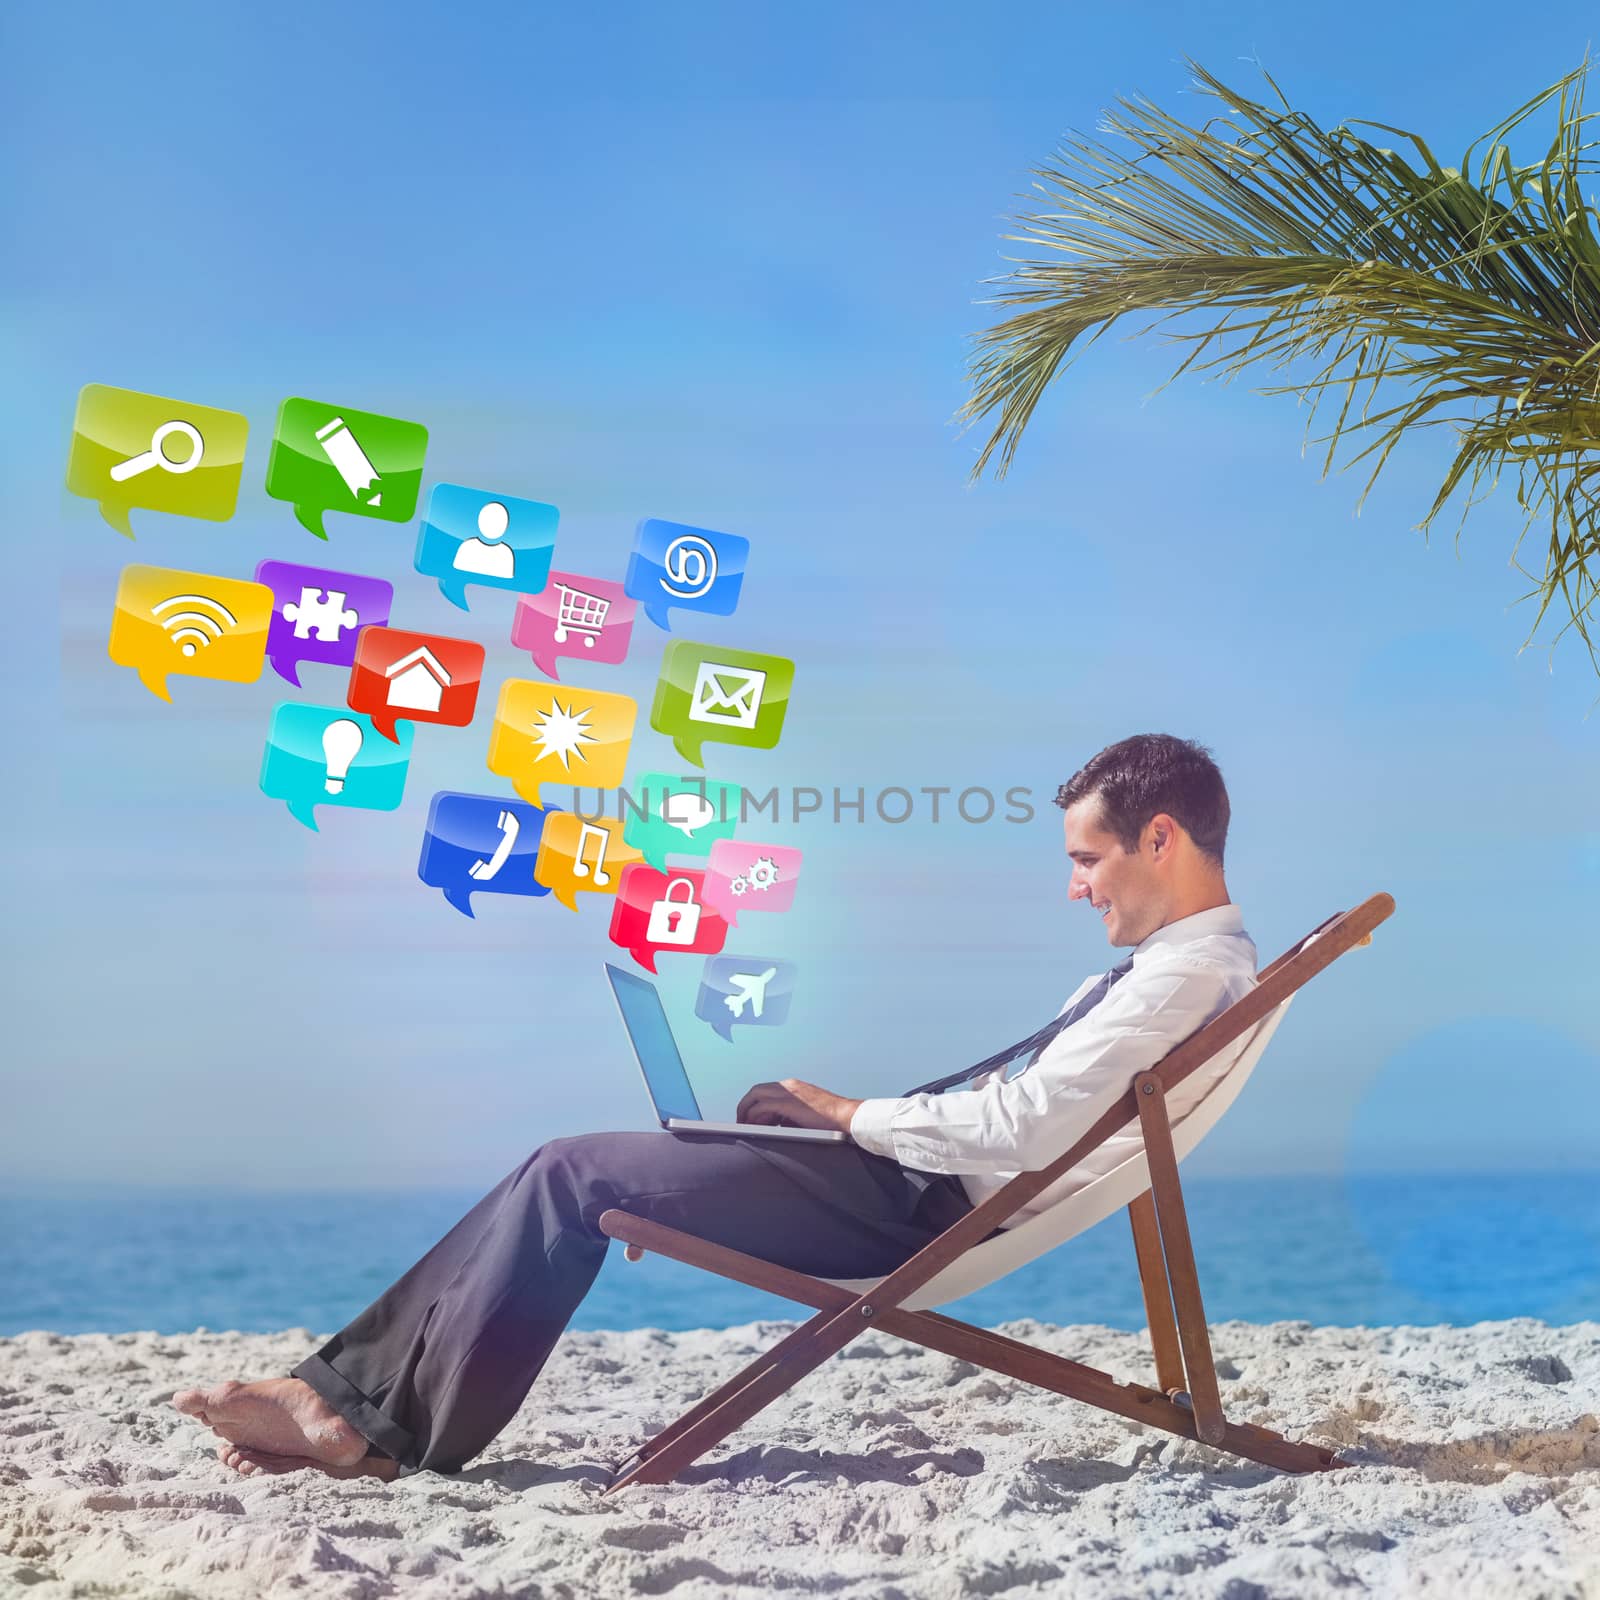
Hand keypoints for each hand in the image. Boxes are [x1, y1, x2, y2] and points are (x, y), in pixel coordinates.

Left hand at [736, 1078, 862, 1134]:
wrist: (846, 1116)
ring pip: (756, 1096)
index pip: (765, 1090)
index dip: (754, 1103)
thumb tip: (774, 1125)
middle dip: (745, 1106)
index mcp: (793, 1086)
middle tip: (741, 1122)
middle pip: (756, 1090)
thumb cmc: (830, 1120)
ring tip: (744, 1126)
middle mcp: (788, 1085)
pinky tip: (754, 1127)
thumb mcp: (805, 1113)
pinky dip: (754, 1116)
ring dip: (746, 1111)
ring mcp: (788, 1092)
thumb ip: (789, 1115)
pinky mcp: (789, 1103)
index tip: (749, 1117)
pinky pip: (762, 1107)